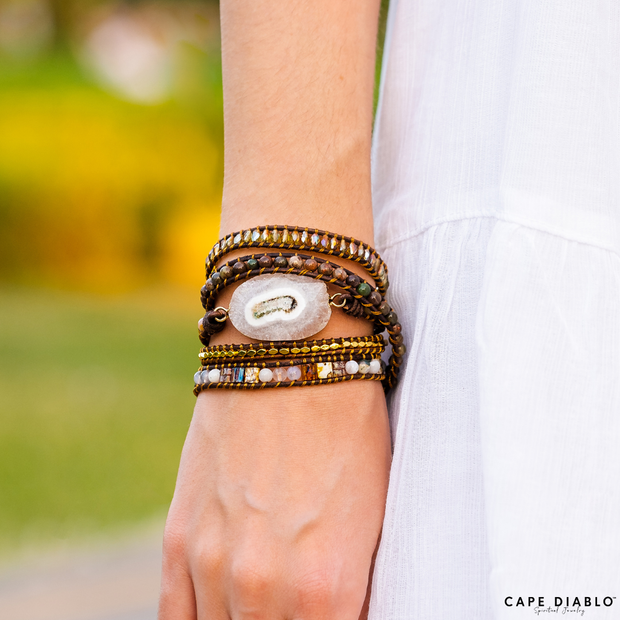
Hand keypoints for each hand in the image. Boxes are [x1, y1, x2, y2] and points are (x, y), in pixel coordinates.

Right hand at [159, 380, 390, 618]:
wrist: (287, 358)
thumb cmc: (346, 425)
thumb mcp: (374, 511)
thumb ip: (351, 584)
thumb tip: (341, 613)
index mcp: (328, 588)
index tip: (328, 613)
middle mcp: (264, 589)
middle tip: (299, 606)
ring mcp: (212, 563)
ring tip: (262, 605)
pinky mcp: (178, 537)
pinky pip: (174, 618)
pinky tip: (218, 615)